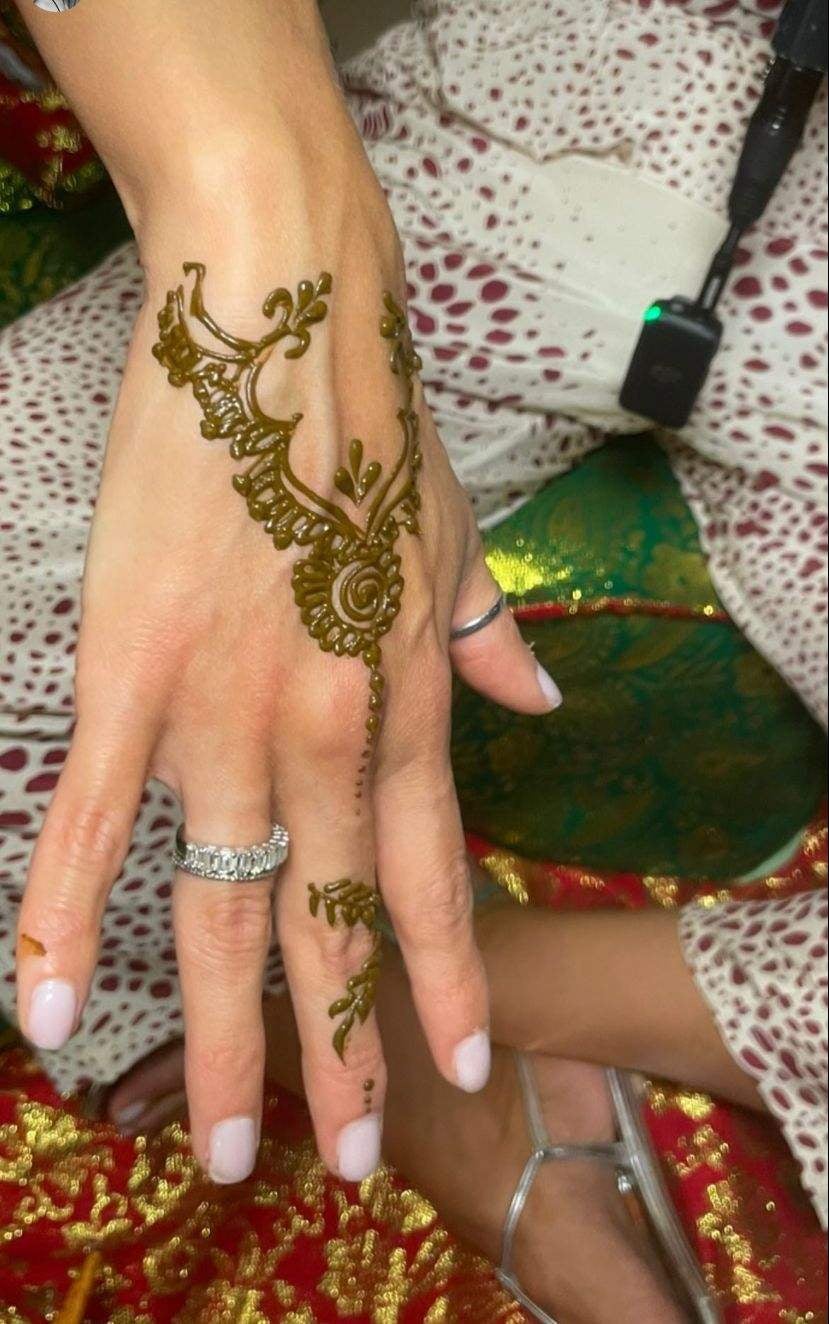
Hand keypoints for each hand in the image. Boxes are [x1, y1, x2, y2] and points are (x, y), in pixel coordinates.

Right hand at [15, 104, 559, 1187]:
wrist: (283, 306)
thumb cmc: (370, 413)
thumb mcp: (457, 531)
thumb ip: (493, 634)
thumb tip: (542, 701)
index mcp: (411, 689)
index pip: (427, 872)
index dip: (434, 979)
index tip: (447, 1070)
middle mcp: (330, 723)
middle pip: (334, 919)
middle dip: (338, 1052)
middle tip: (328, 1164)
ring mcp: (228, 704)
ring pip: (227, 903)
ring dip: (226, 1034)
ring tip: (226, 1145)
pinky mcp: (131, 666)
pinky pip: (95, 820)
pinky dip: (64, 922)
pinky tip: (51, 1020)